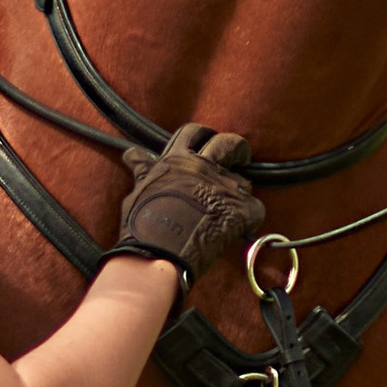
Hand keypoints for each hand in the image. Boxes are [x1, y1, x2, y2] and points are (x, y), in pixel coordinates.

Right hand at [108, 123, 264, 290]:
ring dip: (239, 194)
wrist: (157, 253)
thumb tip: (131, 154)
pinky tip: (235, 230)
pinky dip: (248, 220)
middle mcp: (203, 167)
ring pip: (244, 182)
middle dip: (238, 150)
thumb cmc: (142, 224)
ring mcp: (224, 187)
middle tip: (240, 159)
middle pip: (230, 144)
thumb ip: (144, 170)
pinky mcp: (241, 211)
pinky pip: (255, 210)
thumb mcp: (140, 190)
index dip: (204, 136)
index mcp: (177, 160)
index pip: (193, 133)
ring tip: (227, 211)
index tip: (208, 142)